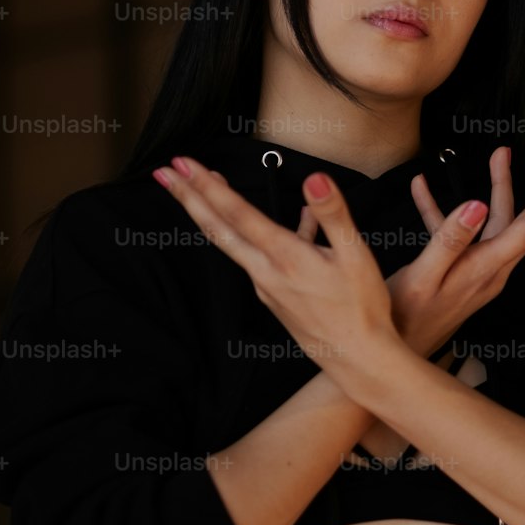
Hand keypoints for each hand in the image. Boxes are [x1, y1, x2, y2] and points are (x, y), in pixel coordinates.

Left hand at [152, 156, 396, 370]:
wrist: (359, 360)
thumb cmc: (362, 309)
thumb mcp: (356, 256)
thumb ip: (333, 214)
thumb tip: (314, 179)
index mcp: (284, 258)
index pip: (236, 213)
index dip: (206, 186)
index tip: (182, 163)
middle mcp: (266, 272)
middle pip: (217, 229)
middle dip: (188, 197)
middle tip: (163, 172)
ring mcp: (266, 287)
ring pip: (230, 243)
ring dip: (210, 213)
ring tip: (200, 187)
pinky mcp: (273, 297)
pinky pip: (256, 256)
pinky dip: (251, 233)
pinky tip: (284, 223)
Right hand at [297, 147, 524, 359]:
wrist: (394, 354)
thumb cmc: (406, 319)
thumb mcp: (423, 277)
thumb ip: (449, 240)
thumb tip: (477, 206)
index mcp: (485, 267)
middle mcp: (489, 268)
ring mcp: (477, 270)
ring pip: (499, 221)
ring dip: (500, 187)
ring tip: (501, 156)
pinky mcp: (461, 270)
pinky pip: (458, 232)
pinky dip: (443, 209)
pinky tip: (423, 189)